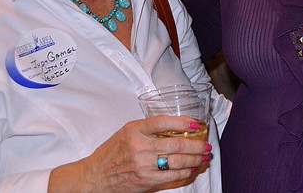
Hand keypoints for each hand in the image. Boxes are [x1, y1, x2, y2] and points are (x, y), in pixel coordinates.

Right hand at [48, 116, 211, 191]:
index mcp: (134, 130)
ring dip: (195, 159)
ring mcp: (144, 165)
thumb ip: (149, 128)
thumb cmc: (112, 152)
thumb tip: (178, 126)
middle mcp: (140, 147)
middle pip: (176, 143)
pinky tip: (192, 169)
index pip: (163, 122)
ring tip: (203, 157)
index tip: (197, 123)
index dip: (183, 121)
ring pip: (178, 161)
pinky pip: (173, 176)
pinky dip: (186, 172)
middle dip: (196, 144)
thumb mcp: (127, 132)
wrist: (96, 177)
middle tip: (206, 145)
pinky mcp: (147, 180)